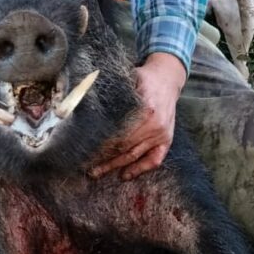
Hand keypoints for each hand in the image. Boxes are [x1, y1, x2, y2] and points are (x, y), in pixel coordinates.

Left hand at [90, 52, 186, 180]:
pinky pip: (155, 160)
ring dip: (116, 166)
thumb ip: (113, 96)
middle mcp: (155, 124)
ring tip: (98, 173)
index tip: (86, 150)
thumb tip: (87, 107)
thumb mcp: (128, 80)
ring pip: (135, 155)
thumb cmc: (143, 78)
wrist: (167, 78)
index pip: (119, 134)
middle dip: (104, 159)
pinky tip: (125, 175)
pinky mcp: (167, 139)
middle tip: (87, 167)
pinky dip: (140, 169)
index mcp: (145, 109)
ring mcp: (162, 134)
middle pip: (125, 147)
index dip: (102, 145)